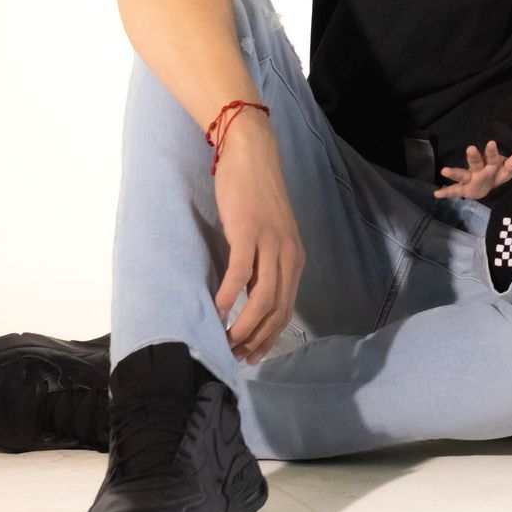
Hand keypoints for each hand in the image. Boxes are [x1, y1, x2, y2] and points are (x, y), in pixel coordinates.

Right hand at [210, 109, 306, 363]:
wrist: (252, 155)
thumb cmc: (255, 196)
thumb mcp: (266, 237)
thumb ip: (261, 266)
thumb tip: (245, 298)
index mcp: (294, 259)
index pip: (286, 309)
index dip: (269, 337)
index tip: (251, 355)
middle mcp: (288, 255)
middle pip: (277, 310)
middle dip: (256, 339)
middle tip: (235, 356)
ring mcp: (270, 244)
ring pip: (262, 298)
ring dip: (243, 326)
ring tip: (225, 342)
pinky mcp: (249, 232)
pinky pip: (240, 273)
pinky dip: (229, 297)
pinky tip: (217, 312)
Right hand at [434, 141, 511, 201]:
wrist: (488, 186)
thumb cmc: (496, 174)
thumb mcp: (506, 171)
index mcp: (489, 164)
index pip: (492, 158)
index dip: (492, 152)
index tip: (491, 142)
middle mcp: (477, 169)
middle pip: (475, 162)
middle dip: (473, 156)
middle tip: (470, 148)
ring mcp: (469, 179)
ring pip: (462, 174)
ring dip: (454, 172)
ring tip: (444, 170)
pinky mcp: (464, 189)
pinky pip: (454, 190)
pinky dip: (446, 192)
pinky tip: (437, 193)